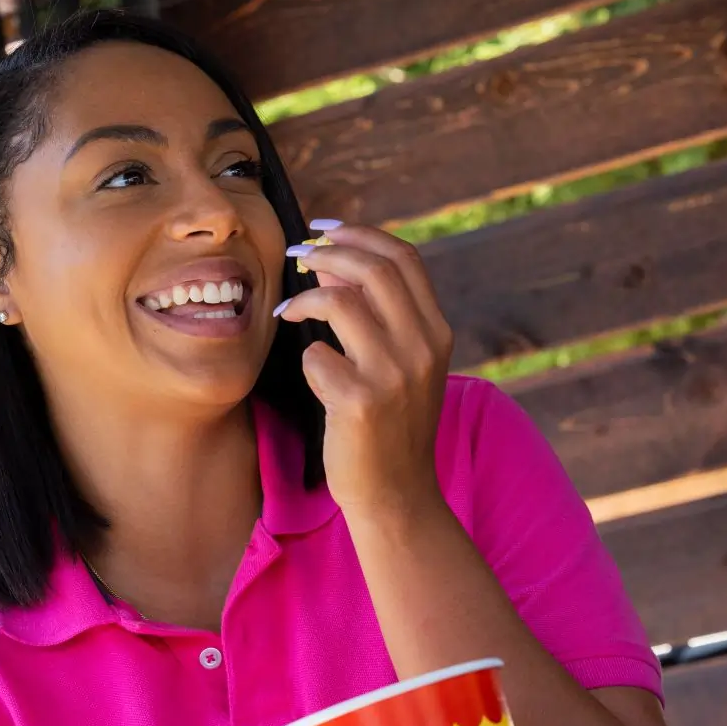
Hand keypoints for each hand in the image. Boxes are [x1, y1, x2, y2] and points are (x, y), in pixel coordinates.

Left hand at [276, 223, 453, 523]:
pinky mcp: (360, 402)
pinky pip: (316, 356)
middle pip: (373, 268)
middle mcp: (422, 348)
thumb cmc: (391, 427)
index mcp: (436, 333)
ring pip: (340, 301)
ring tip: (289, 311)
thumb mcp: (401, 365)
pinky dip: (307, 360)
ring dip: (305, 299)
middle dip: (328, 253)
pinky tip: (314, 379)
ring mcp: (393, 375)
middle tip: (298, 258)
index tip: (325, 230)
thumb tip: (330, 260)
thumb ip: (378, 315)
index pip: (404, 259)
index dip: (361, 234)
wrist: (397, 495)